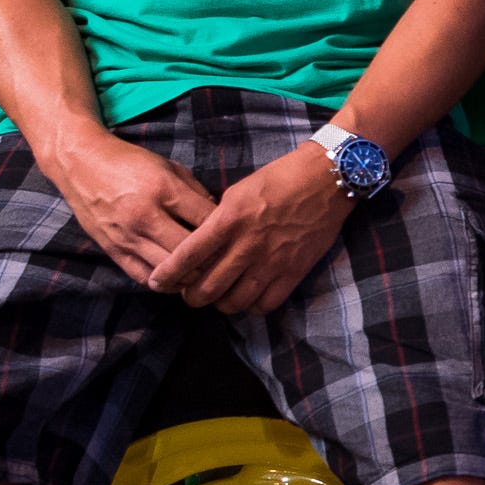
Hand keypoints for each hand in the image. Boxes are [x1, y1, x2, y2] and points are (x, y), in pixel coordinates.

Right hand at [37, 129, 218, 285]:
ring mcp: (127, 236)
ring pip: (168, 271)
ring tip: (204, 275)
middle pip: (189, 252)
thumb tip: (221, 219)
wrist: (80, 164)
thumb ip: (197, 193)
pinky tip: (177, 278)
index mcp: (163, 189)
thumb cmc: (131, 162)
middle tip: (224, 263)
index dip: (225, 232)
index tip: (235, 237)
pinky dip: (164, 282)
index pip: (206, 221)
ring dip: (189, 277)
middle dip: (210, 260)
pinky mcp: (113, 250)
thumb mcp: (170, 167)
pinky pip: (143, 277)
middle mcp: (144, 216)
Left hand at [149, 141, 354, 313]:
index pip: (188, 255)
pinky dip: (251, 306)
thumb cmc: (279, 178)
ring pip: (234, 302)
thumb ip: (218, 219)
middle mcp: (248, 245)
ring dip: (220, 304)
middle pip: (207, 288)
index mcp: (229, 219)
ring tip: (219, 296)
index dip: (167, 274)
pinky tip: (248, 295)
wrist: (327, 180)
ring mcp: (272, 262)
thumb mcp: (239, 190)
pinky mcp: (294, 273)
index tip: (157, 282)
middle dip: (191, 297)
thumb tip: (201, 242)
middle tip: (189, 293)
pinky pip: (264, 305)